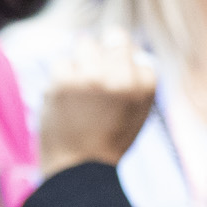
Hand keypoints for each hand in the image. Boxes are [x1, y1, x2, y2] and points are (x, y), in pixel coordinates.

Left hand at [40, 36, 158, 176]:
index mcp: (145, 85)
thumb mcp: (138, 110)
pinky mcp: (62, 81)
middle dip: (104, 54)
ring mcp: (91, 77)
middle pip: (114, 37)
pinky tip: (65, 98)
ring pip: (85, 44)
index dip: (124, 63)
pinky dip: (61, 77)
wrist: (79, 169)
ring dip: (81, 62)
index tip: (117, 84)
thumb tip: (119, 40)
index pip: (135, 50)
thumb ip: (136, 77)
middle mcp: (121, 77)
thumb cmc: (109, 140)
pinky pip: (62, 62)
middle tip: (97, 80)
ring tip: (81, 88)